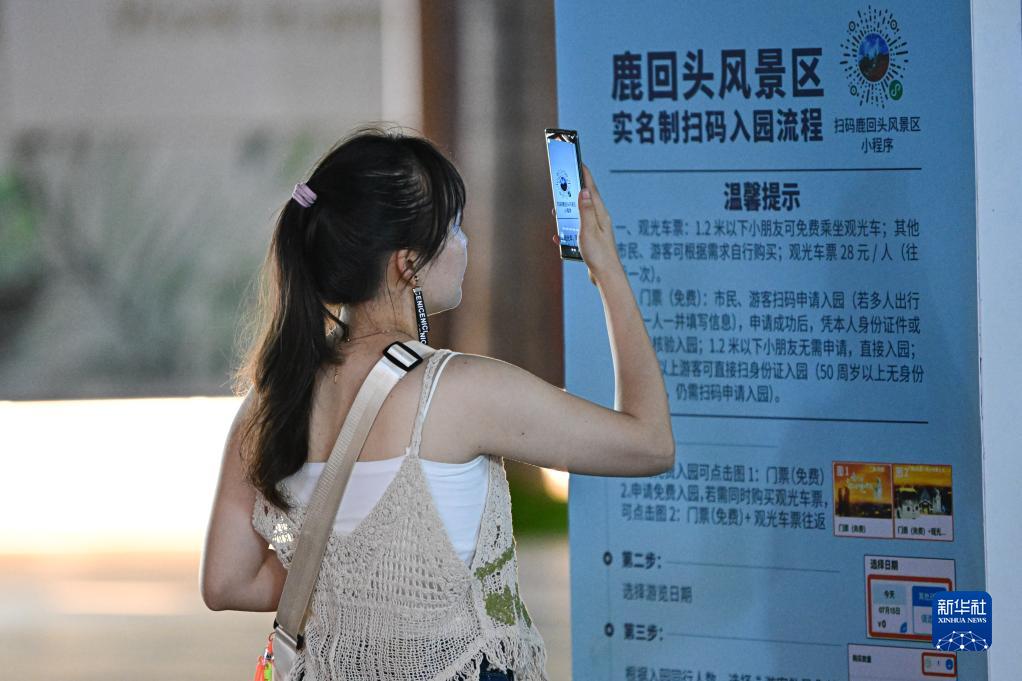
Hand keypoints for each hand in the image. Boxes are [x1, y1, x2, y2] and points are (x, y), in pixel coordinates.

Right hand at [550, 163, 620, 283]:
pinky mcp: (592, 240)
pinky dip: (567, 229)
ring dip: (568, 211)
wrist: (607, 276)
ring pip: (579, 215)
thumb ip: (585, 210)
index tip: (578, 160)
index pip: (591, 188)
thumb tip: (584, 190)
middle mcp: (599, 219)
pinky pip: (577, 230)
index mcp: (600, 214)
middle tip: (563, 182)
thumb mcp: (589, 230)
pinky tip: (560, 235)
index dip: (584, 174)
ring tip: (557, 209)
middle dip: (573, 190)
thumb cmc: (599, 255)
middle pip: (584, 199)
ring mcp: (596, 230)